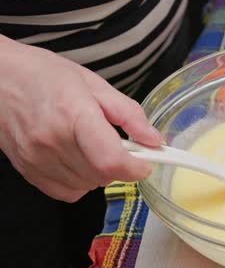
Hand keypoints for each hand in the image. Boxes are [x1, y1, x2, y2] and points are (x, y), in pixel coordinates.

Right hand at [0, 36, 161, 201]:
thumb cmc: (43, 74)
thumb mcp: (94, 83)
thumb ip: (129, 114)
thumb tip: (154, 140)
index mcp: (73, 115)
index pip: (110, 160)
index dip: (136, 168)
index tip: (147, 164)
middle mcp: (52, 141)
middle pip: (102, 175)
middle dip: (121, 165)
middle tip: (120, 145)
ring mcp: (36, 159)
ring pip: (87, 186)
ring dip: (101, 173)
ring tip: (94, 147)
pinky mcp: (27, 170)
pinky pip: (65, 192)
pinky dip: (80, 182)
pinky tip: (78, 160)